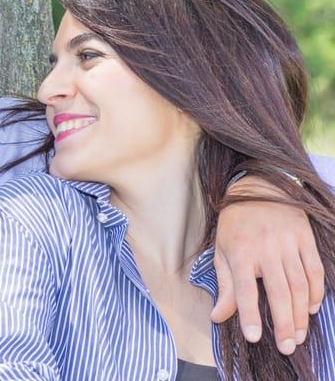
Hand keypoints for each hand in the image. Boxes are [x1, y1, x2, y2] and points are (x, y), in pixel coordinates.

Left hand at [211, 177, 324, 354]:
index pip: (244, 289)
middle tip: (288, 347)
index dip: (249, 314)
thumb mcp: (221, 250)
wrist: (258, 187)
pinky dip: (316, 292)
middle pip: (278, 292)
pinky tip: (312, 309)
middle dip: (284, 323)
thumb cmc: (235, 224)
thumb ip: (225, 285)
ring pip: (300, 285)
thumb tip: (218, 316)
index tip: (254, 337)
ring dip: (301, 314)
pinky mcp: (305, 238)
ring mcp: (288, 243)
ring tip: (299, 335)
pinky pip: (315, 270)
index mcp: (239, 251)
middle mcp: (264, 248)